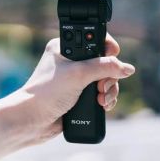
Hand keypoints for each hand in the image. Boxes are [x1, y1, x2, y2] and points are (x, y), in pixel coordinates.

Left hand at [0, 35, 134, 157]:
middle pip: (104, 62)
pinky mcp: (79, 96)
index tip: (113, 57)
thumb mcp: (79, 74)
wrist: (31, 120)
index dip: (107, 48)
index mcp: (65, 47)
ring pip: (105, 79)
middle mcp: (71, 61)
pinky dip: (105, 99)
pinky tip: (102, 106)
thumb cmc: (47, 92)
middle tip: (101, 85)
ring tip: (102, 100)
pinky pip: (101, 94)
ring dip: (109, 90)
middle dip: (109, 75)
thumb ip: (105, 67)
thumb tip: (128, 68)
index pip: (94, 40)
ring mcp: (76, 80)